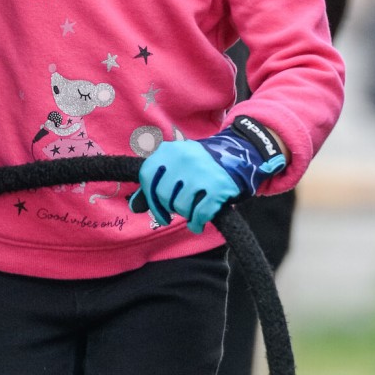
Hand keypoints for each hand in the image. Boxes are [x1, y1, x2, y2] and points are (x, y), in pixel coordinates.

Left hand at [128, 128, 277, 233]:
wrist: (240, 154)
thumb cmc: (201, 165)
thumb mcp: (176, 165)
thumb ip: (153, 183)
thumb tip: (134, 207)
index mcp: (169, 150)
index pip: (147, 177)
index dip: (150, 199)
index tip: (159, 211)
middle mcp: (184, 158)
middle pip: (164, 195)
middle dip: (170, 207)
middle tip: (180, 208)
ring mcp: (201, 172)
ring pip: (181, 206)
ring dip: (186, 213)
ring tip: (193, 209)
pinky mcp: (218, 187)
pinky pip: (199, 214)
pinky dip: (197, 223)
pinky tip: (198, 223)